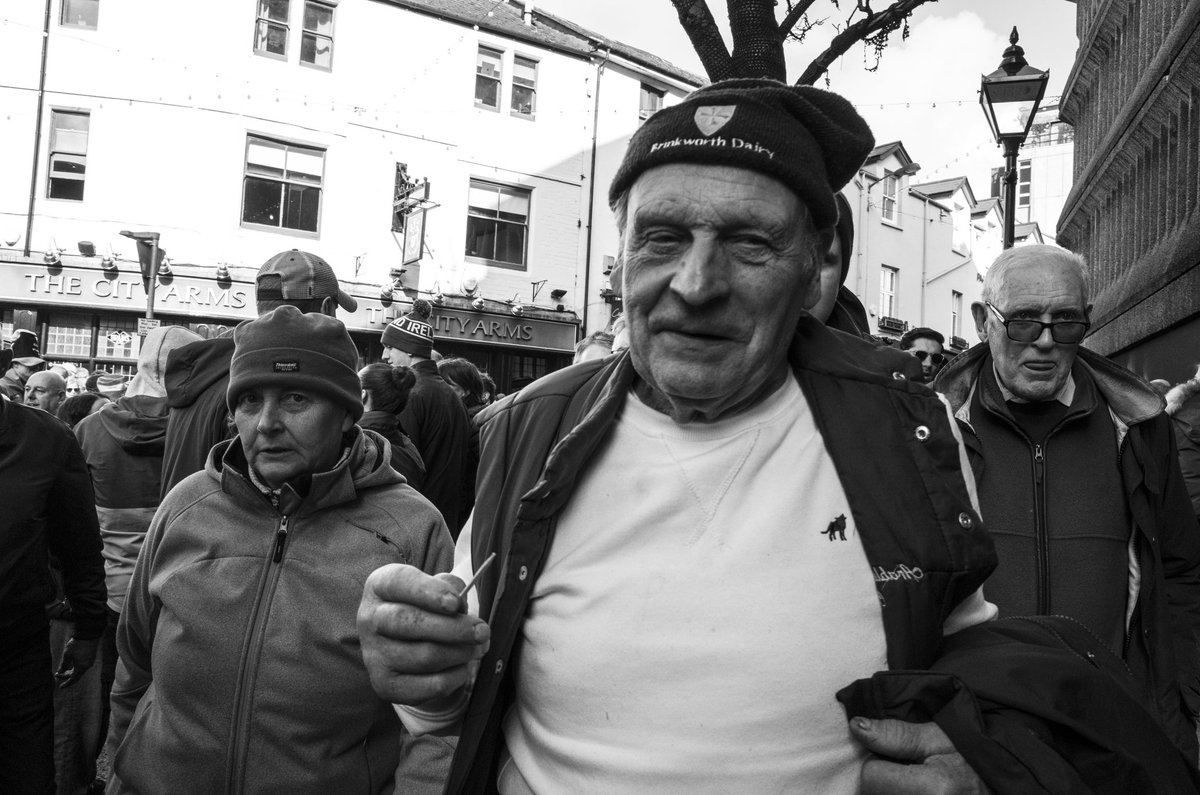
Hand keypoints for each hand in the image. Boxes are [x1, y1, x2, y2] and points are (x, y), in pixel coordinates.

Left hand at [54, 637, 98, 688]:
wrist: (88, 633)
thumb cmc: (77, 644)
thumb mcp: (67, 655)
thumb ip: (63, 665)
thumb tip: (59, 672)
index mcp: (82, 667)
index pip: (73, 679)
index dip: (67, 683)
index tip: (60, 687)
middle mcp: (87, 666)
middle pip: (76, 675)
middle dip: (67, 676)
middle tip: (57, 674)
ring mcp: (90, 661)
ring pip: (80, 670)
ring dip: (71, 671)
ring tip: (63, 669)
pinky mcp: (91, 656)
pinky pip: (83, 665)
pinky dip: (76, 667)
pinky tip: (72, 663)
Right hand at [357, 564, 489, 708]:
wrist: (405, 643)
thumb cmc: (426, 607)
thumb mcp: (436, 588)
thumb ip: (452, 589)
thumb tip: (462, 610)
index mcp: (380, 586)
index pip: (399, 583)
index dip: (429, 592)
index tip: (455, 602)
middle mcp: (369, 618)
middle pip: (409, 622)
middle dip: (453, 628)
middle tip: (482, 631)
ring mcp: (374, 655)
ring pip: (424, 657)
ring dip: (459, 653)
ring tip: (477, 648)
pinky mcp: (385, 684)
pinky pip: (428, 685)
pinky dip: (454, 677)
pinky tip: (462, 667)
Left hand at [850, 716, 988, 794]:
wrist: (998, 782)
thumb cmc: (971, 757)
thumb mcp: (937, 737)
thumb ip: (896, 734)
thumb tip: (857, 726)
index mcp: (933, 789)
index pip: (871, 776)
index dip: (882, 762)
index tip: (906, 759)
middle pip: (873, 794)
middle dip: (885, 780)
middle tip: (913, 773)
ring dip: (891, 790)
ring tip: (917, 785)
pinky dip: (899, 794)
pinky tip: (916, 791)